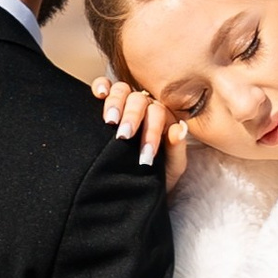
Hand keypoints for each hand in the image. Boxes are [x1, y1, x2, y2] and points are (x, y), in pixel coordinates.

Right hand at [93, 72, 188, 192]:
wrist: (136, 191)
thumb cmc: (157, 176)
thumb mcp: (172, 167)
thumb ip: (177, 148)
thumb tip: (179, 129)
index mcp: (163, 119)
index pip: (158, 114)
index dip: (151, 132)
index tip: (144, 155)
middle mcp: (145, 107)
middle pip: (139, 100)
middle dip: (132, 117)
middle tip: (124, 136)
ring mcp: (125, 104)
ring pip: (121, 90)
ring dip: (115, 103)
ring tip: (110, 120)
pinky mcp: (106, 106)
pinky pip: (104, 87)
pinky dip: (100, 86)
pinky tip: (99, 95)